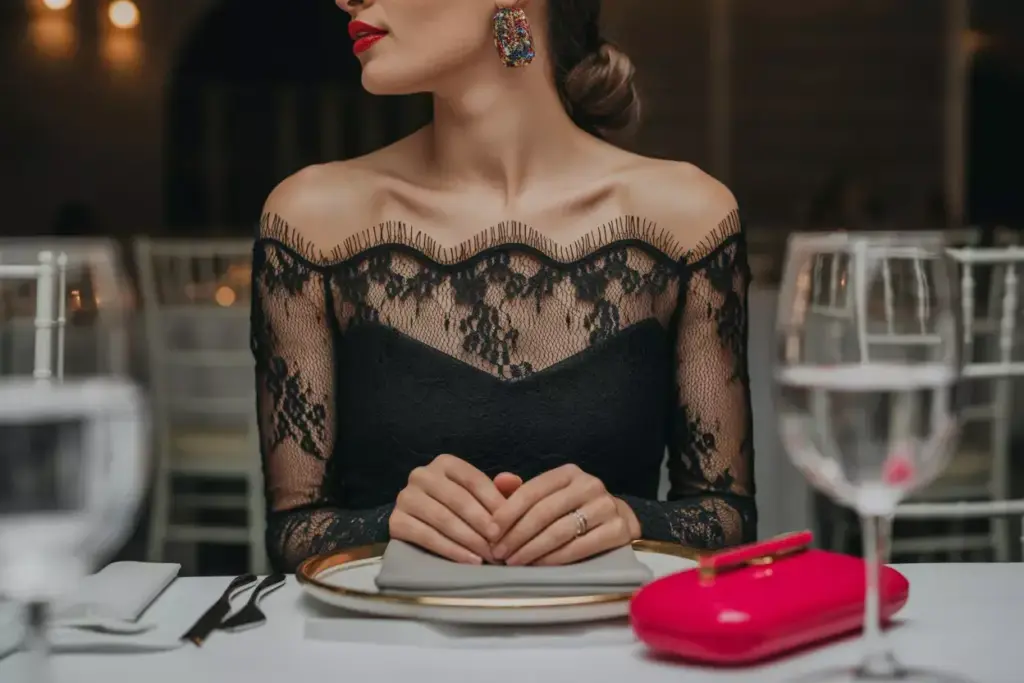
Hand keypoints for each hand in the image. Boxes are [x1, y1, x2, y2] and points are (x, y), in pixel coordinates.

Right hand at [389, 454, 507, 564]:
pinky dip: (450, 550)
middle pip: (459, 500)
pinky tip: (469, 561)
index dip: (494, 503)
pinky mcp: (396, 521)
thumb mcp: (481, 496)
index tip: (509, 525)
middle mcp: (422, 475)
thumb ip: (500, 489)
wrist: (423, 526)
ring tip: (488, 556)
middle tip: (500, 545)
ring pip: (443, 519)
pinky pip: (426, 537)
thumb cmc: (460, 509)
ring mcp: (406, 497)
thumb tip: (512, 481)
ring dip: (469, 540)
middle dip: (482, 525)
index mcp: (445, 463)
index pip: (474, 480)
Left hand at [490, 464, 640, 565]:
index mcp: (568, 473)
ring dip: (532, 549)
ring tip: (514, 562)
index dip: (508, 512)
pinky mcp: (618, 529)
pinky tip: (539, 566)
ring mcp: (606, 506)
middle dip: (516, 535)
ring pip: (560, 531)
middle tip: (499, 553)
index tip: (490, 532)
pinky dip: (556, 558)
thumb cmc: (573, 510)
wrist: (617, 522)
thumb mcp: (548, 497)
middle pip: (544, 512)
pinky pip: (580, 547)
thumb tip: (500, 480)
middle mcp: (589, 484)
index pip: (532, 490)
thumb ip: (521, 491)